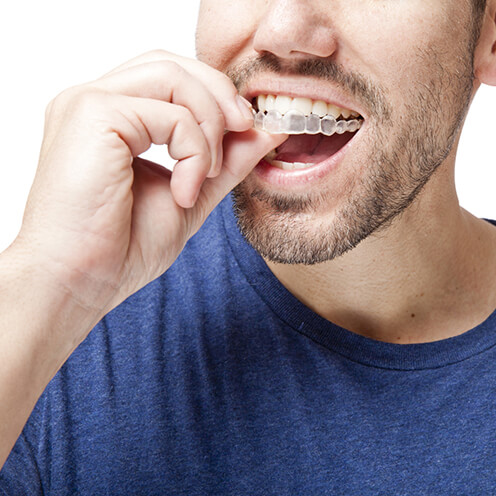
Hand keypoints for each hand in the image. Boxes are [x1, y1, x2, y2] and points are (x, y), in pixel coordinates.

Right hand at [14, 50, 284, 320]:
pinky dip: (193, 151)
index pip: (171, 76)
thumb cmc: (120, 247)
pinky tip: (184, 191)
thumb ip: (225, 160)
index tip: (249, 128)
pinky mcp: (93, 115)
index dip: (216, 94)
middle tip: (247, 129)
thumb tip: (266, 130)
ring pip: (173, 76)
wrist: (79, 283)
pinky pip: (170, 113)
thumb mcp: (191, 193)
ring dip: (209, 123)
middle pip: (173, 64)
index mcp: (112, 116)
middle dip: (221, 95)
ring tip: (205, 174)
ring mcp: (89, 103)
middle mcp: (96, 101)